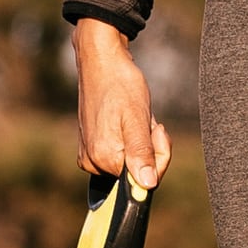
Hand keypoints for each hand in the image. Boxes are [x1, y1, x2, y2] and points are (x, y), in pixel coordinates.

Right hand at [71, 19, 171, 186]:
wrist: (101, 62)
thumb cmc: (121, 85)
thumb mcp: (138, 118)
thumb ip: (141, 154)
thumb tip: (147, 186)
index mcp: (105, 159)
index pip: (145, 179)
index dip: (158, 155)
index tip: (156, 129)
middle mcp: (92, 163)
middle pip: (137, 172)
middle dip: (150, 148)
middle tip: (146, 120)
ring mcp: (89, 157)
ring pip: (131, 162)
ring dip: (141, 142)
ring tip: (134, 117)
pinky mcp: (90, 149)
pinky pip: (120, 154)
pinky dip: (130, 139)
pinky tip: (126, 119)